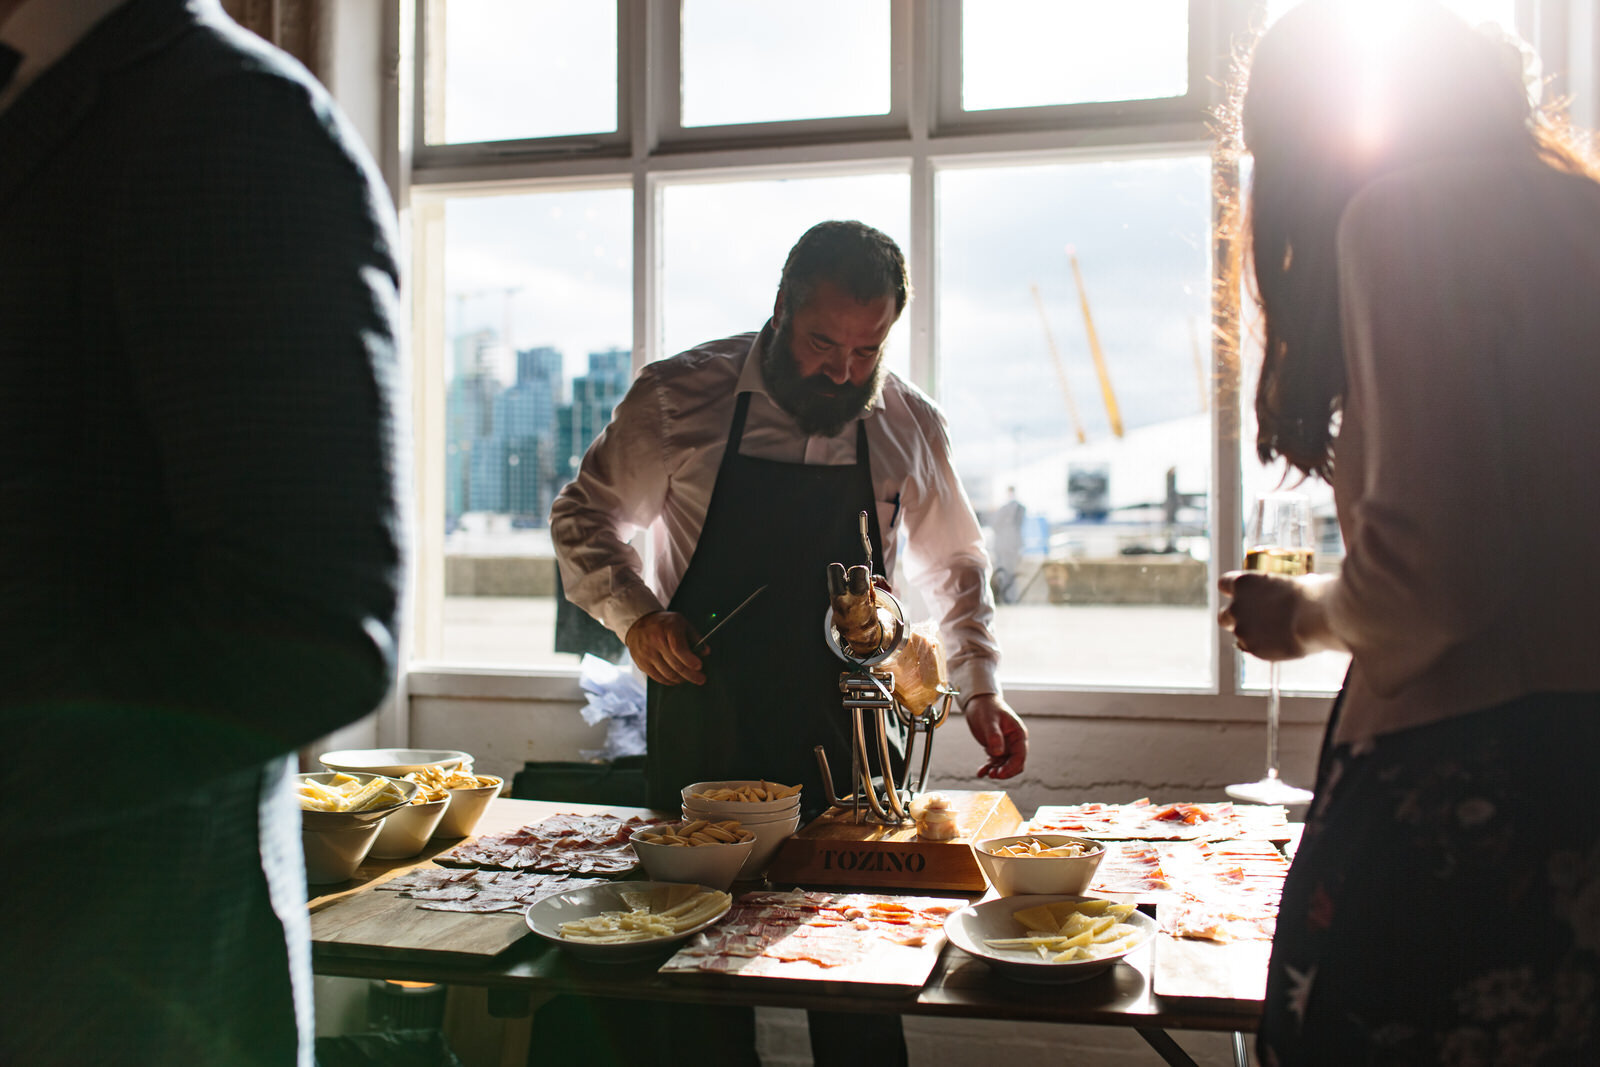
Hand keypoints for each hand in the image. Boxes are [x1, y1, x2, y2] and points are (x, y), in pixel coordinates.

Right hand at [625, 611, 705, 685]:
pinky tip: (676, 679)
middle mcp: (655, 642)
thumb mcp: (681, 622)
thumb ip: (694, 636)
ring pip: (667, 674)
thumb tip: (706, 652)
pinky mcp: (641, 663)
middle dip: (691, 675)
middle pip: (675, 665)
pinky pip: (657, 677)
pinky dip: (669, 681)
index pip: (679, 649)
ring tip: (689, 678)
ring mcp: (647, 654)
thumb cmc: (664, 623)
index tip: (700, 666)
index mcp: (668, 629)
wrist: (638, 623)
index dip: (690, 660)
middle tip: (701, 679)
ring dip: (681, 679)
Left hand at [964, 693, 1026, 778]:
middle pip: (1015, 763)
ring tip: (986, 773)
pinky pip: (995, 762)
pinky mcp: (996, 748)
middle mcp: (1014, 742)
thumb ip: (994, 736)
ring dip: (997, 771)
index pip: (1020, 756)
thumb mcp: (989, 720)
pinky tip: (981, 772)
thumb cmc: (987, 707)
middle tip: (992, 775)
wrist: (978, 701)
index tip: (1000, 773)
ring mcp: (1006, 746)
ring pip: (1005, 765)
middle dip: (1005, 771)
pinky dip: (989, 768)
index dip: (1012, 767)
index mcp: (1018, 734)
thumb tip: (998, 752)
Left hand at [1218, 571, 1335, 660]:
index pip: (1224, 584)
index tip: (1242, 595)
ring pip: (1239, 635)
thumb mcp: (1294, 582)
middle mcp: (1236, 606)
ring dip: (1251, 634)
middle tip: (1254, 621)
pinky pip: (1252, 649)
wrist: (1316, 618)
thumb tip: (1295, 591)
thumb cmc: (1312, 594)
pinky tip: (1281, 644)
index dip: (1232, 591)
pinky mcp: (1252, 648)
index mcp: (1244, 583)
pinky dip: (1263, 647)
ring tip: (1274, 634)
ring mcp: (1242, 629)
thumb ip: (1283, 589)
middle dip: (1235, 619)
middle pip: (1225, 615)